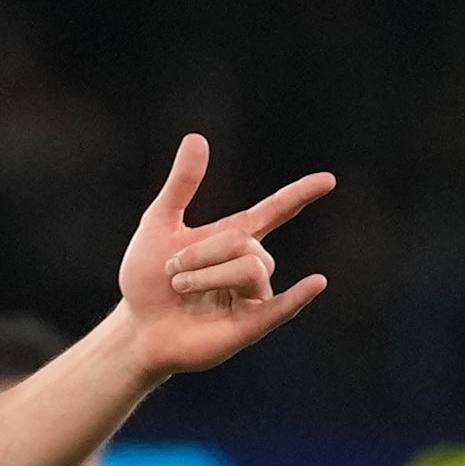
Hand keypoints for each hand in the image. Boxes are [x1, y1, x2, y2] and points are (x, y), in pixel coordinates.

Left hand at [113, 134, 332, 377]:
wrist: (136, 328)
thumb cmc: (146, 280)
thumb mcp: (159, 225)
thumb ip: (181, 185)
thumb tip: (197, 137)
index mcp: (232, 238)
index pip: (275, 211)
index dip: (299, 195)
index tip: (328, 180)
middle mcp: (248, 266)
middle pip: (245, 243)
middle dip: (202, 253)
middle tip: (171, 272)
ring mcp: (252, 296)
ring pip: (251, 269)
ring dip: (209, 275)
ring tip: (179, 288)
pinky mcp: (250, 326)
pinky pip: (280, 308)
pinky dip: (298, 296)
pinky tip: (316, 283)